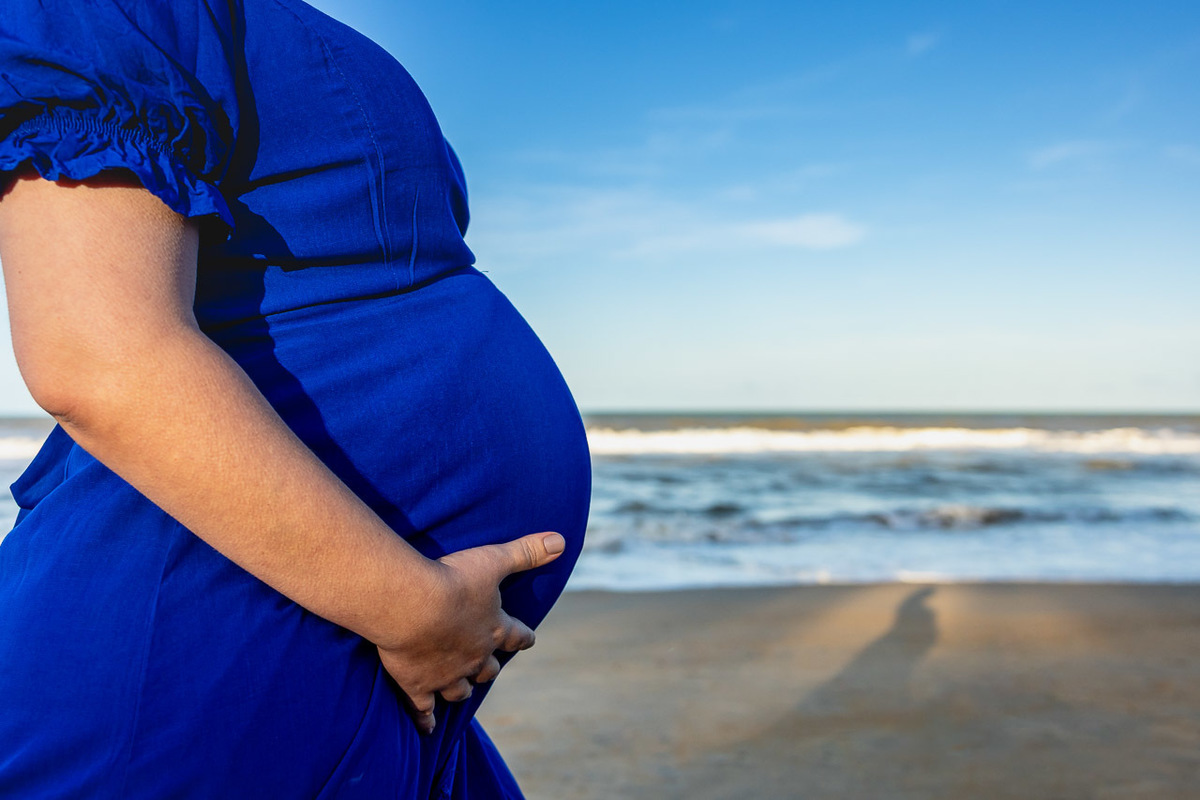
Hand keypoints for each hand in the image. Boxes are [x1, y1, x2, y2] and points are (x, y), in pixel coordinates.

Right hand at [376, 530, 565, 733]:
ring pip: (459, 689)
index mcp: (494, 629)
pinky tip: (427, 728)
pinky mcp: (417, 685)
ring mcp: (446, 675)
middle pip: (487, 668)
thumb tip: (561, 541)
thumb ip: (527, 552)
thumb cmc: (453, 579)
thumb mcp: (494, 560)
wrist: (411, 604)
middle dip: (489, 666)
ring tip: (461, 691)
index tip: (528, 640)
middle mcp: (475, 657)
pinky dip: (425, 719)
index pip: (517, 636)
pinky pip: (423, 709)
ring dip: (462, 689)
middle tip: (489, 666)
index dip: (523, 637)